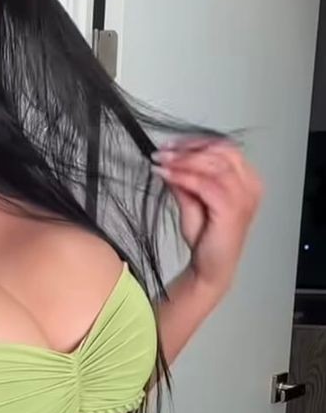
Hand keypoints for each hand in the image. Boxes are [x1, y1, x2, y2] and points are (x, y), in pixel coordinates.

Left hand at [152, 139, 262, 298]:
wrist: (209, 269)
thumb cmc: (206, 239)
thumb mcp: (191, 201)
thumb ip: (184, 180)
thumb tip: (170, 159)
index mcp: (247, 180)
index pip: (224, 148)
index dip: (196, 143)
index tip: (171, 144)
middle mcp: (250, 186)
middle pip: (220, 152)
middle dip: (188, 149)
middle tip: (162, 151)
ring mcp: (244, 197)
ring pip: (213, 165)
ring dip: (183, 161)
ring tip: (161, 161)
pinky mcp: (232, 209)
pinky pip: (205, 184)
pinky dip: (183, 176)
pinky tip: (166, 175)